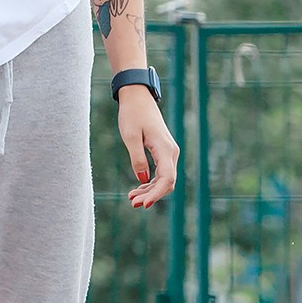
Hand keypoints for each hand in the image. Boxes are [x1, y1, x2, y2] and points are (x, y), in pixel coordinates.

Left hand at [116, 86, 179, 209]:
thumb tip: (143, 179)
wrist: (138, 98)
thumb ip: (137, 159)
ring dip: (149, 191)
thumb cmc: (132, 114)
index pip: (166, 178)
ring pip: (164, 179)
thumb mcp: (130, 137)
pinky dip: (150, 182)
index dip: (156, 194)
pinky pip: (160, 173)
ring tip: (131, 198)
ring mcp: (169, 152)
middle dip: (151, 195)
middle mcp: (171, 152)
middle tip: (132, 203)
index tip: (143, 205)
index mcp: (165, 148)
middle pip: (166, 182)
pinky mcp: (163, 152)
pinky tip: (137, 188)